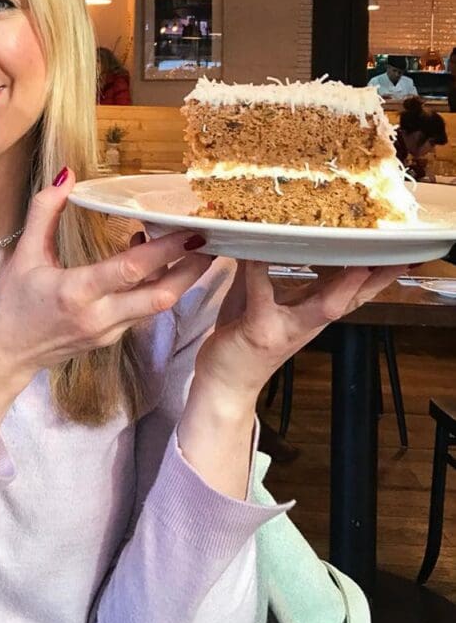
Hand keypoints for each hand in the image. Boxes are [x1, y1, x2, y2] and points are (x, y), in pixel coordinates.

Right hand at [0, 170, 212, 394]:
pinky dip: (157, 287)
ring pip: (157, 306)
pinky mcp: (113, 338)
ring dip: (181, 278)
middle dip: (192, 269)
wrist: (6, 353)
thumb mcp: (22, 254)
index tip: (192, 231)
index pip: (131, 271)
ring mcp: (109, 332)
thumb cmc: (12, 302)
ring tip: (198, 249)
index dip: (166, 251)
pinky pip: (144, 311)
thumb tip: (67, 176)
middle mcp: (99, 317)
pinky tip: (160, 263)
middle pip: (161, 295)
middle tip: (215, 241)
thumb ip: (44, 212)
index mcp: (76, 293)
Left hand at [194, 260, 405, 403]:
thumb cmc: (242, 340)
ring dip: (343, 284)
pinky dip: (260, 270)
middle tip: (395, 255)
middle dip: (375, 278)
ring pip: (324, 306)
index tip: (399, 254)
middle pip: (351, 299)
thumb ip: (269, 272)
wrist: (224, 385)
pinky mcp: (259, 330)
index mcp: (311, 313)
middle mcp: (307, 322)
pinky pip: (263, 294)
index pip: (352, 291)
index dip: (377, 275)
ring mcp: (286, 328)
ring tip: (357, 261)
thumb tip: (272, 236)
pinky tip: (260, 251)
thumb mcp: (260, 301)